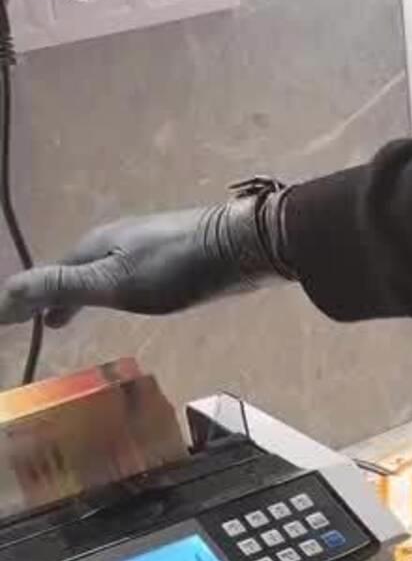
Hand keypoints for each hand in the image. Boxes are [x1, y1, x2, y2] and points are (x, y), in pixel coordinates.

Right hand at [0, 193, 290, 328]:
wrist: (240, 246)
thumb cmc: (175, 268)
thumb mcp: (113, 283)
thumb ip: (63, 289)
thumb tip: (6, 294)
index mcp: (95, 244)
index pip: (53, 274)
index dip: (33, 297)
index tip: (14, 319)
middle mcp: (115, 237)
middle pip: (76, 270)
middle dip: (57, 295)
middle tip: (46, 323)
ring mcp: (145, 243)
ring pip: (101, 270)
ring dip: (82, 292)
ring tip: (72, 316)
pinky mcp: (171, 253)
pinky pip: (126, 272)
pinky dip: (111, 289)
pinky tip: (128, 298)